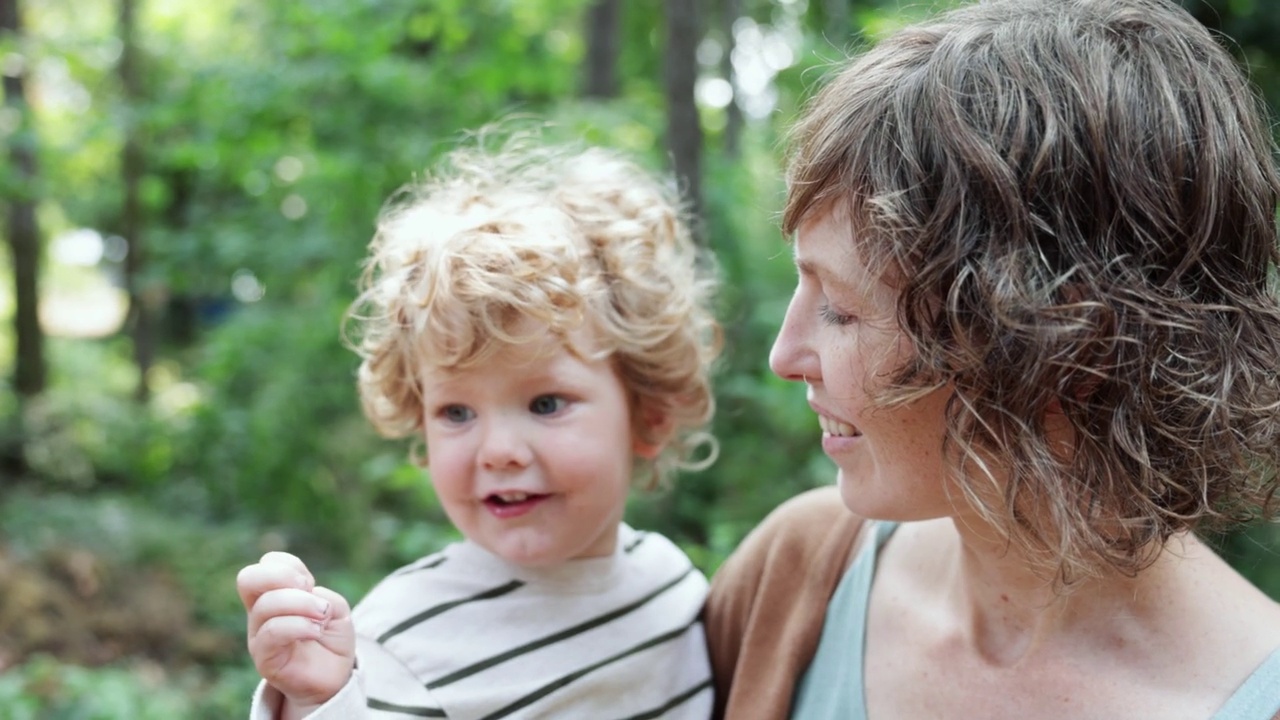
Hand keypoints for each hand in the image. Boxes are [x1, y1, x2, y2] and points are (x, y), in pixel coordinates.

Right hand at [237, 552, 355, 714]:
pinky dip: (300, 625)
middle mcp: (260, 612)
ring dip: (302, 604)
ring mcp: (259, 635)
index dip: (291, 565)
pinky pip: (272, 632)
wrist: (332, 675)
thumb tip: (304, 597)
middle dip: (281, 575)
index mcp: (275, 593)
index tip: (310, 583)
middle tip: (308, 589)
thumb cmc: (329, 636)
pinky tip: (316, 631)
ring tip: (322, 616)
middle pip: (248, 578)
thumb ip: (321, 595)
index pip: (268, 562)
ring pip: (266, 605)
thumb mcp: (335, 607)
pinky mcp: (264, 658)